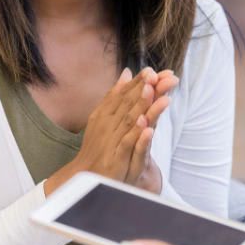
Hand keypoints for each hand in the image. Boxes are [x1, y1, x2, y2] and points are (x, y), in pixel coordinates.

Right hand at [45, 68, 170, 194]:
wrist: (87, 174)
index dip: (138, 82)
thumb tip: (127, 72)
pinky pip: (128, 145)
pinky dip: (137, 136)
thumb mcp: (107, 116)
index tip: (152, 70)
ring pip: (129, 121)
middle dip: (144, 89)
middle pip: (128, 103)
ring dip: (142, 106)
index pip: (124, 94)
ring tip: (154, 92)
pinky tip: (148, 128)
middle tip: (158, 76)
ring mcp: (112, 140)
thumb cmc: (100, 143)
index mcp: (107, 113)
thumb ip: (117, 95)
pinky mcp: (116, 158)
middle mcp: (108, 124)